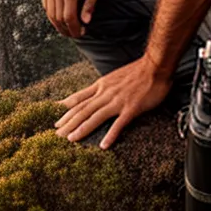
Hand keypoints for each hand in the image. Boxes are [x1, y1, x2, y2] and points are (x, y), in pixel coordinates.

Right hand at [42, 0, 108, 38]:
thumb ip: (90, 4)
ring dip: (57, 22)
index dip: (74, 29)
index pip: (68, 18)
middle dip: (66, 28)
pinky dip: (51, 10)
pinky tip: (60, 14)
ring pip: (49, 10)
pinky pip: (46, 0)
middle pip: (57, 16)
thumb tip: (85, 22)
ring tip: (68, 27)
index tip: (81, 33)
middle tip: (75, 33)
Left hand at [54, 56, 170, 148]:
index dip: (66, 110)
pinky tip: (104, 145)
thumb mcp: (114, 76)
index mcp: (102, 85)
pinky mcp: (131, 108)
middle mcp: (106, 93)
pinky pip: (119, 124)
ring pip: (95, 116)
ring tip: (71, 140)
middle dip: (68, 123)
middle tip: (56, 135)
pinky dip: (110, 135)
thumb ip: (104, 86)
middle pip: (83, 110)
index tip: (55, 120)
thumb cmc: (137, 71)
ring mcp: (118, 101)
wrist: (155, 65)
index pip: (79, 99)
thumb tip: (94, 93)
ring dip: (82, 129)